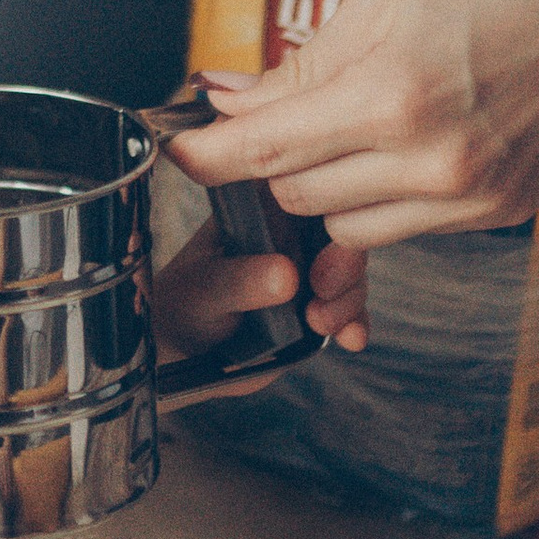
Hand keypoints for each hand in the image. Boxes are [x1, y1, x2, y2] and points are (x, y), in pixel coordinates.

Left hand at [151, 212, 371, 357]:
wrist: (183, 351)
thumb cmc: (183, 303)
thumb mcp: (205, 290)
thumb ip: (240, 281)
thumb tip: (286, 276)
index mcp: (258, 204)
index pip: (305, 187)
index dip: (328, 210)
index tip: (325, 248)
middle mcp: (289, 229)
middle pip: (341, 227)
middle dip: (345, 262)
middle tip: (324, 290)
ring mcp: (308, 265)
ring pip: (351, 269)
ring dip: (349, 297)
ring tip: (319, 323)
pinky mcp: (319, 302)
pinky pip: (352, 307)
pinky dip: (356, 322)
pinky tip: (351, 339)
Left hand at [164, 0, 538, 248]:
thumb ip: (299, 67)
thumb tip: (228, 103)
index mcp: (390, 98)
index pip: (263, 153)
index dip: (205, 156)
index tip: (176, 151)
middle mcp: (431, 164)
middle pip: (298, 196)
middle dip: (273, 160)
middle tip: (277, 115)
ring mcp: (471, 199)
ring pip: (346, 227)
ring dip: (328, 186)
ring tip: (353, 124)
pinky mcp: (501, 214)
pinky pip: (405, 228)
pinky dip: (385, 195)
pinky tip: (408, 141)